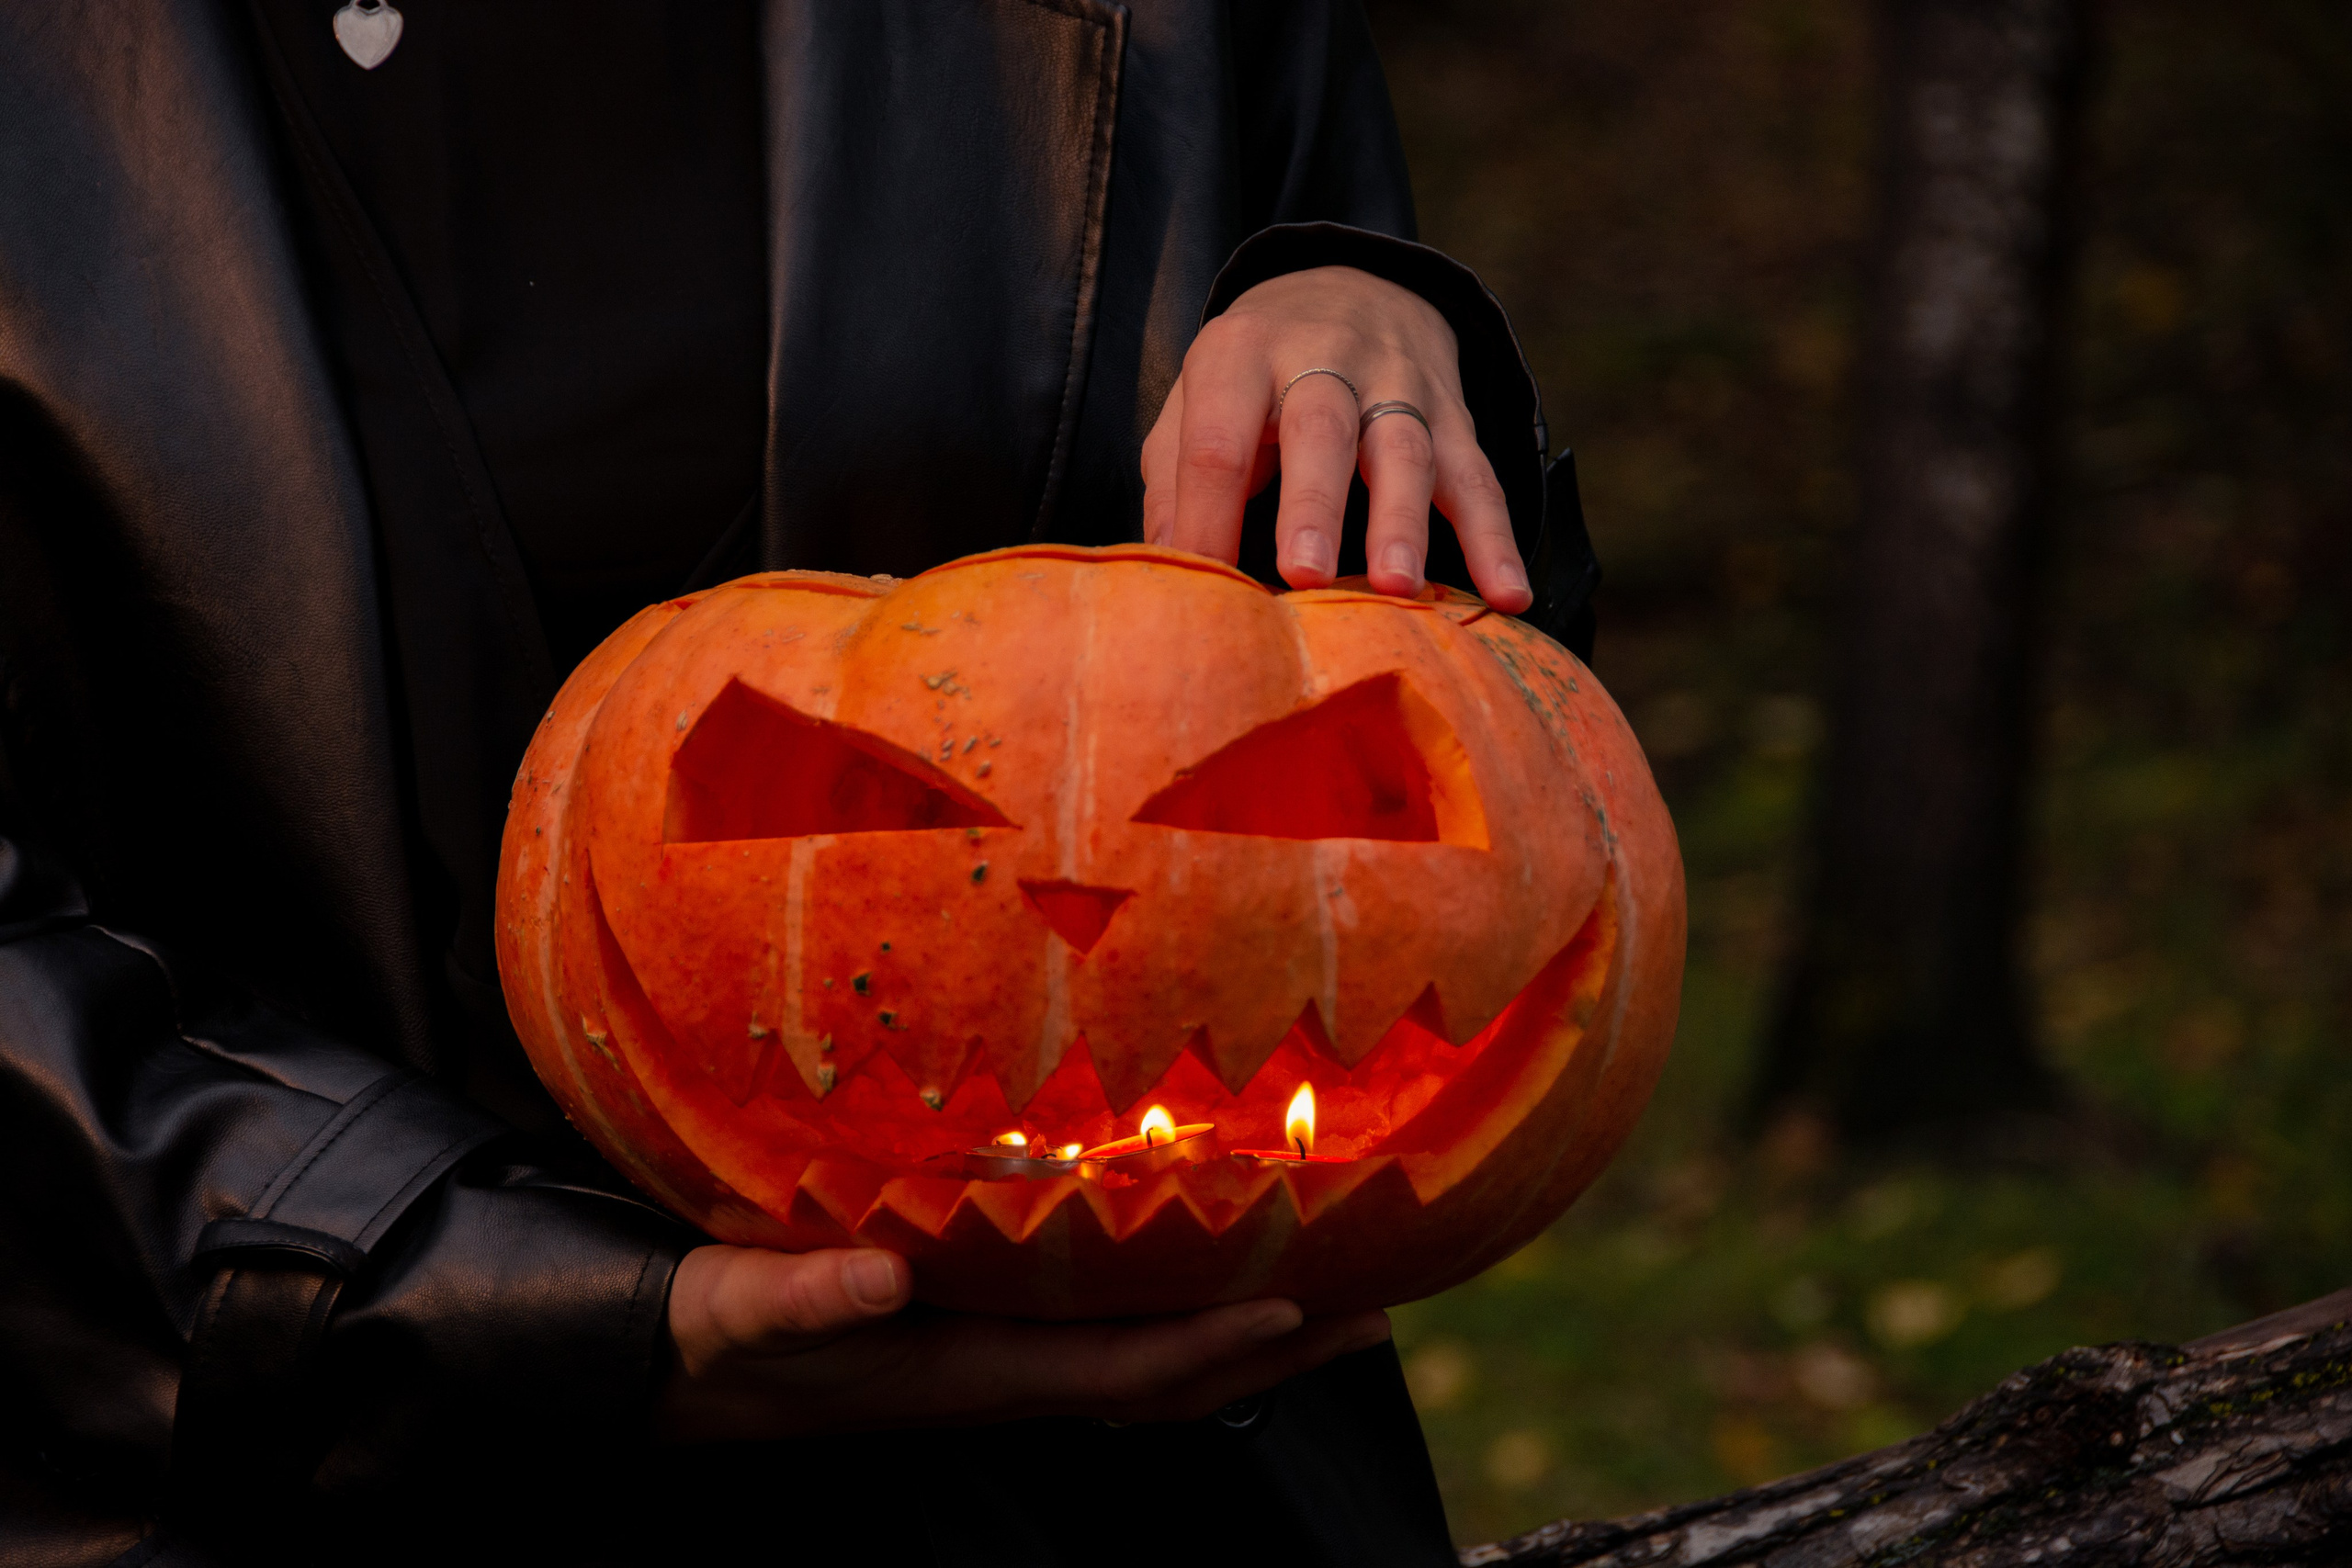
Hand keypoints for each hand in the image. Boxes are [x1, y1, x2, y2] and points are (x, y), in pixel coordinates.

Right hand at [656, 1243, 1392, 1442]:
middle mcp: (1013, 1373)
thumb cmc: (722, 1332)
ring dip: (1251, 1337)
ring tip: (1342, 1290)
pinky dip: (1188, 1313)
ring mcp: (1013, 1361)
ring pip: (1159, 1365)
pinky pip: (1121, 1334)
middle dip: (1275, 1353)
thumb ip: (800, 1297)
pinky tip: (1219, 1265)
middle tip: (1379, 1305)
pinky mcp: (999, 1334)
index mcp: (974, 1369)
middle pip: (1174, 1381)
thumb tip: (878, 1279)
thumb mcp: (742, 1307)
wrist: (692, 1369)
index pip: (1119, 1367)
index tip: (1299, 1302)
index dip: (1210, 1343)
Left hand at [1141, 264, 1530, 612]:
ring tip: (1396, 586)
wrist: (1354, 288)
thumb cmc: (1255, 376)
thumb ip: (1176, 478)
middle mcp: (1323, 358)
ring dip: (1402, 521)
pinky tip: (1507, 593)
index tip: (1208, 586)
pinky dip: (1495, 537)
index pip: (1219, 438)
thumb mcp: (1197, 399)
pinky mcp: (1452, 413)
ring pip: (1404, 450)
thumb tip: (1170, 567)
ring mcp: (1396, 382)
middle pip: (1321, 429)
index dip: (1209, 513)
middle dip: (1315, 503)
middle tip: (1306, 573)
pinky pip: (1477, 476)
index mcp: (1242, 355)